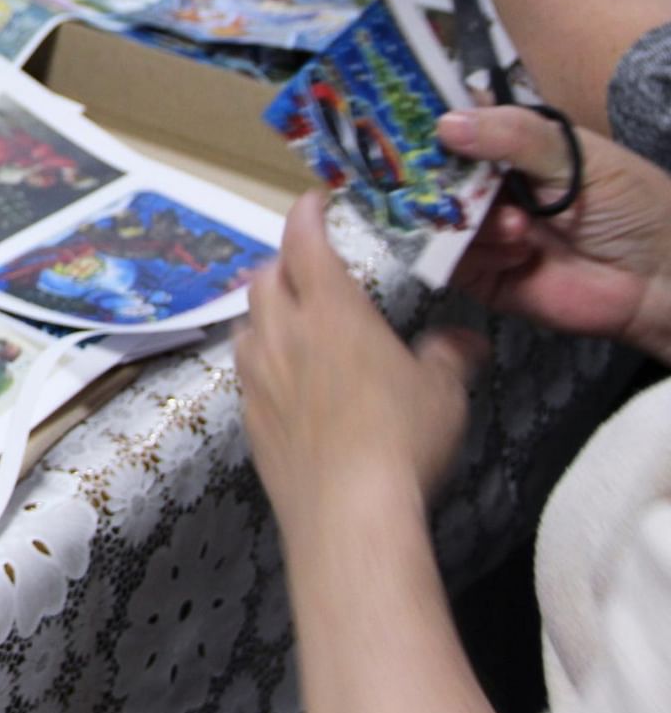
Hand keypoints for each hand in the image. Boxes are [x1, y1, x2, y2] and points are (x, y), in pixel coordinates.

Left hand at [237, 191, 488, 541]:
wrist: (347, 511)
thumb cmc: (402, 437)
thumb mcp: (444, 391)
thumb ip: (449, 356)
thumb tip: (466, 340)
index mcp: (330, 310)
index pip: (305, 242)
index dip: (306, 215)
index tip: (313, 201)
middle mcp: (283, 333)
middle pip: (265, 278)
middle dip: (283, 262)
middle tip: (307, 266)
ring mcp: (258, 376)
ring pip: (247, 324)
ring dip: (266, 313)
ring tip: (290, 320)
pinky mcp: (248, 418)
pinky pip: (247, 373)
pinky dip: (262, 362)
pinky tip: (283, 380)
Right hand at [440, 105, 670, 364]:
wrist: (662, 278)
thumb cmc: (632, 205)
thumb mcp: (578, 156)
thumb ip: (515, 135)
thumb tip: (446, 124)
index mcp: (510, 146)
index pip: (456, 124)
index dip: (429, 121)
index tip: (409, 121)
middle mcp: (488, 185)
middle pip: (433, 174)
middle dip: (438, 178)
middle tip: (451, 181)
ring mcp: (482, 229)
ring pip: (440, 218)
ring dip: (475, 221)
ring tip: (520, 227)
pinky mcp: (482, 273)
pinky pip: (452, 261)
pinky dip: (480, 254)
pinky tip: (520, 254)